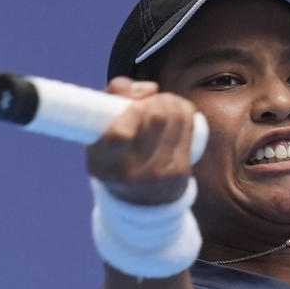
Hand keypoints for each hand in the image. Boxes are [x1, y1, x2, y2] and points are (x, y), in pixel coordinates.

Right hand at [86, 77, 198, 205]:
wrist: (140, 199)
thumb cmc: (117, 150)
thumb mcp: (101, 126)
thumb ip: (114, 94)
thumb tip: (150, 89)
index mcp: (102, 164)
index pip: (120, 134)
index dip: (132, 110)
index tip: (132, 107)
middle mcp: (129, 174)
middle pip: (155, 117)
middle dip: (155, 100)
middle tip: (150, 101)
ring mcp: (157, 176)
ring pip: (174, 117)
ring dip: (170, 101)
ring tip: (162, 104)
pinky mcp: (179, 173)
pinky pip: (188, 126)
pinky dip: (184, 110)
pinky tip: (177, 112)